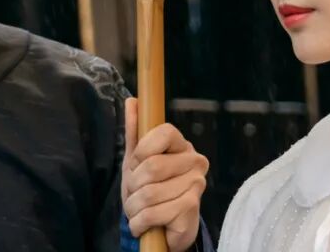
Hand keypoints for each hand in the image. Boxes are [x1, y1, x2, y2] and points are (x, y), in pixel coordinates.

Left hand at [121, 97, 208, 251]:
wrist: (164, 228)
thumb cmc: (150, 190)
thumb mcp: (136, 161)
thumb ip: (135, 132)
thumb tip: (132, 101)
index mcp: (182, 145)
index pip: (165, 132)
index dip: (142, 151)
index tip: (136, 165)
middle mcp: (195, 161)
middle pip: (152, 166)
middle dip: (132, 185)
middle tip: (133, 194)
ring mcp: (197, 185)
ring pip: (149, 193)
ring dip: (133, 207)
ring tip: (137, 211)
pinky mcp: (192, 208)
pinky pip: (153, 212)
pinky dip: (139, 222)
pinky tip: (142, 224)